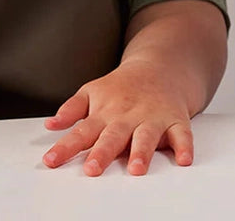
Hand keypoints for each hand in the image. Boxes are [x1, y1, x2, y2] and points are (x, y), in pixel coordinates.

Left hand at [42, 59, 195, 175]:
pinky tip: (184, 159)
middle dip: (104, 152)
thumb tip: (50, 125)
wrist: (162, 66)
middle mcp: (128, 116)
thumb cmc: (123, 86)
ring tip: (136, 168)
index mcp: (105, 112)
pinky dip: (185, 146)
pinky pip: (182, 133)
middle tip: (93, 168)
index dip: (66, 147)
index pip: (82, 131)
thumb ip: (72, 109)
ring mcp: (153, 117)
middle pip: (114, 135)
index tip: (51, 161)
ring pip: (147, 135)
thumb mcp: (93, 91)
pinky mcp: (175, 119)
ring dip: (142, 151)